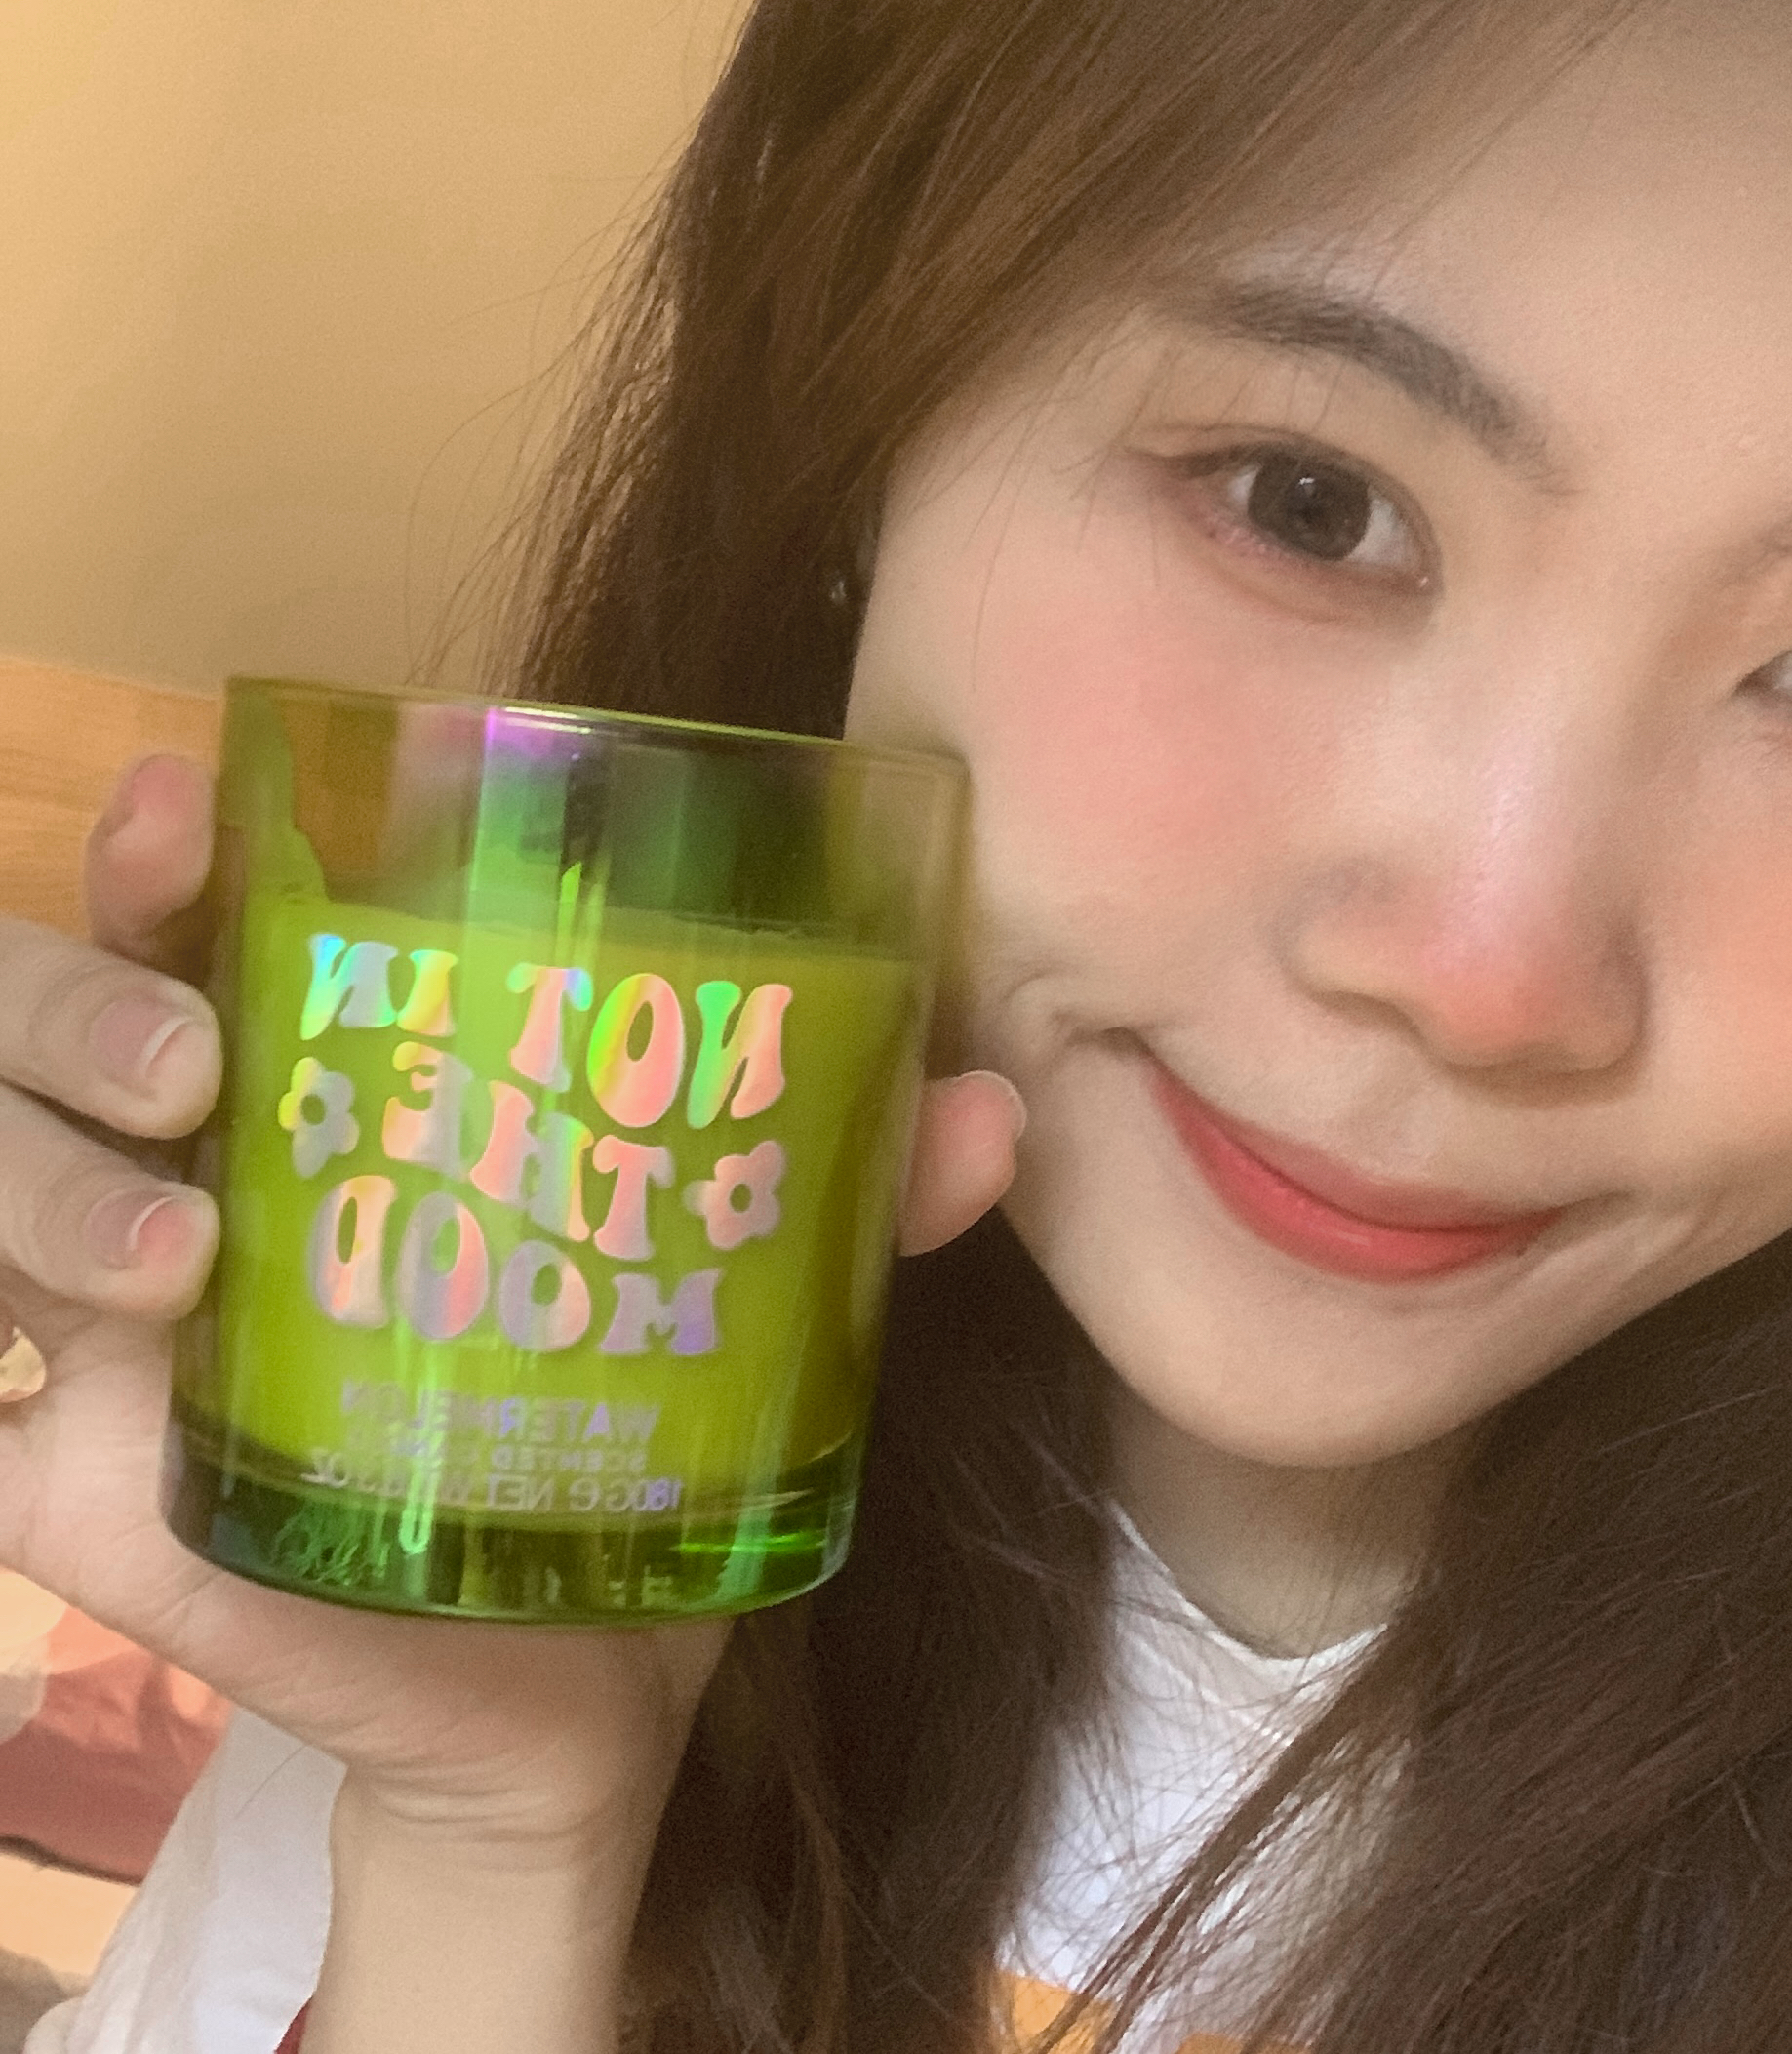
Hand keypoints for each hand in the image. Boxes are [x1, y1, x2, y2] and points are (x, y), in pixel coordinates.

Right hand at [0, 752, 1021, 1854]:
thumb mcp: (743, 1299)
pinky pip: (2, 1429)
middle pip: (38, 1027)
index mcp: (332, 1098)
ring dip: (53, 1192)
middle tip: (199, 1058)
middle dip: (76, 1001)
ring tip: (185, 1254)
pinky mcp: (92, 1500)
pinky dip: (26, 1401)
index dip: (162, 861)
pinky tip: (93, 1418)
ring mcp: (120, 1343)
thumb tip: (987, 1110)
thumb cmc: (638, 1440)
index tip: (198, 809)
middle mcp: (197, 1184)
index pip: (197, 933)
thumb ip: (847, 1196)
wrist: (587, 1688)